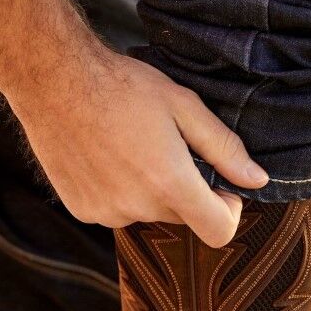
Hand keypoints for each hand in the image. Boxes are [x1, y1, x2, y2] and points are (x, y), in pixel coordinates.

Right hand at [9, 45, 268, 247]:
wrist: (52, 78)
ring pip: (148, 212)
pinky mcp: (82, 210)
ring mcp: (107, 213)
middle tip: (167, 148)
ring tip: (131, 148)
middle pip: (183, 216)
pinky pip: (117, 211)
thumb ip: (224, 149)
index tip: (221, 187)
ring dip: (150, 191)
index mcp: (170, 184)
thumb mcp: (184, 107)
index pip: (219, 231)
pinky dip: (120, 192)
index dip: (229, 211)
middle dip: (185, 189)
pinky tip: (106, 157)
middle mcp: (139, 207)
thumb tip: (257, 180)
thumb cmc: (122, 86)